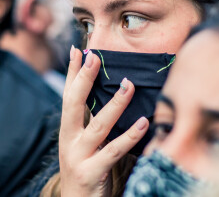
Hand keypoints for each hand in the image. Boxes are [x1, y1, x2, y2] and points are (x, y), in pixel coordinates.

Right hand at [59, 47, 148, 196]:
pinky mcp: (91, 173)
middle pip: (74, 104)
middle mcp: (68, 140)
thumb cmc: (86, 165)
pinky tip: (144, 122)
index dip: (73, 72)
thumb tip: (107, 94)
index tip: (78, 51)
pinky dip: (129, 136)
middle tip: (94, 56)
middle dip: (84, 78)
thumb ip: (92, 119)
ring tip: (129, 85)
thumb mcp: (84, 140)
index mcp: (68, 129)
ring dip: (115, 103)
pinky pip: (113, 151)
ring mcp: (78, 157)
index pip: (69, 95)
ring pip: (98, 125)